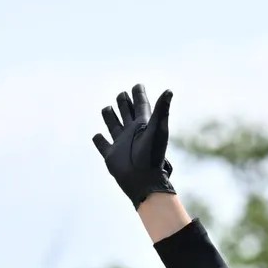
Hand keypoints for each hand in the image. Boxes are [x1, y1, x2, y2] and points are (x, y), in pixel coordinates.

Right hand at [93, 83, 175, 206]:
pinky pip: (102, 144)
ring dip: (110, 116)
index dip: (138, 94)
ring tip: (108, 109)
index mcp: (142, 125)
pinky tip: (97, 135)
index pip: (140, 105)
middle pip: (125, 112)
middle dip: (124, 102)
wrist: (144, 181)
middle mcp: (131, 132)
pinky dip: (98, 139)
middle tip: (123, 94)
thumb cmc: (152, 156)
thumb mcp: (157, 129)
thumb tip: (169, 90)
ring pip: (113, 124)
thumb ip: (161, 109)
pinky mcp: (111, 155)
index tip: (138, 85)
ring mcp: (120, 143)